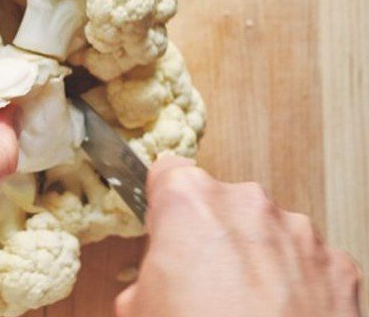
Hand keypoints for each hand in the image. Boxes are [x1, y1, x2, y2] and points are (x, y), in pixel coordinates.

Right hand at [116, 157, 362, 316]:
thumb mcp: (136, 309)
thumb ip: (147, 276)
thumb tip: (159, 285)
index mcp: (189, 201)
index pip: (167, 174)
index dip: (164, 206)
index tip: (165, 231)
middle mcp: (245, 203)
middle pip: (221, 204)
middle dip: (214, 237)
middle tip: (204, 288)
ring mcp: (298, 233)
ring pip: (268, 233)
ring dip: (258, 260)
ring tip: (249, 312)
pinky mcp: (340, 268)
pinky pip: (310, 265)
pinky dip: (299, 286)